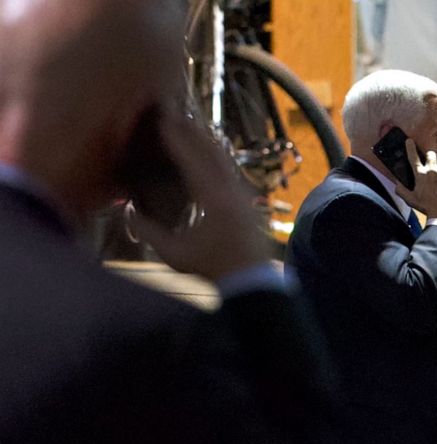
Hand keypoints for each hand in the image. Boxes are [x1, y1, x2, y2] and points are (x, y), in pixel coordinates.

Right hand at [129, 108, 271, 282]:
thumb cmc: (212, 269)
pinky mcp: (248, 200)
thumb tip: (126, 211)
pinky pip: (230, 170)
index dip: (177, 139)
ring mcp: (244, 194)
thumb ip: (149, 232)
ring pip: (224, 159)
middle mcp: (232, 191)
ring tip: (189, 124)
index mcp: (214, 200)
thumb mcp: (175, 254)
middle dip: (192, 131)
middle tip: (175, 112)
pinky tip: (208, 152)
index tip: (164, 120)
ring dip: (205, 141)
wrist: (252, 279)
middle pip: (211, 152)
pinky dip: (217, 156)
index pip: (193, 161)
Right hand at [392, 139, 436, 220]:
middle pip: (431, 154)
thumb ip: (400, 190)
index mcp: (420, 175)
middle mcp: (431, 171)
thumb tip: (396, 183)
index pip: (413, 158)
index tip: (409, 140)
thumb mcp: (410, 199)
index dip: (410, 148)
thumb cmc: (425, 206)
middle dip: (430, 156)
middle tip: (430, 162)